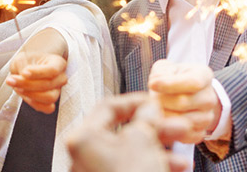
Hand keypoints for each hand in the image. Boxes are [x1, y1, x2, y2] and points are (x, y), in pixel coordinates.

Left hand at [6, 51, 66, 113]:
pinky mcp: (51, 102)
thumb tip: (22, 77)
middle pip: (49, 85)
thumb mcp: (22, 60)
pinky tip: (23, 94)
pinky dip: (33, 103)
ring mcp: (57, 91)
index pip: (52, 70)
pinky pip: (47, 108)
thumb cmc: (26, 62)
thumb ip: (23, 68)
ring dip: (30, 94)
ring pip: (49, 97)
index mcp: (58, 63)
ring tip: (16, 87)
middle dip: (28, 84)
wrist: (25, 68)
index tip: (24, 72)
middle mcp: (61, 78)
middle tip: (12, 80)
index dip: (38, 73)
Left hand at [67, 93, 190, 171]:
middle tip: (181, 127)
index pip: (107, 108)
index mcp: (83, 138)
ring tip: (184, 155)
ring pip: (130, 153)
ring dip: (159, 150)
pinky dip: (152, 165)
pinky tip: (178, 168)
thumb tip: (148, 108)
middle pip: (122, 132)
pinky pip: (131, 169)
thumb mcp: (142, 141)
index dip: (136, 102)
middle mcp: (84, 154)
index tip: (157, 102)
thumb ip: (145, 119)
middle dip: (155, 129)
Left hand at [148, 59, 220, 143]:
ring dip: (163, 115)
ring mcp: (208, 116)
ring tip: (157, 107)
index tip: (151, 84)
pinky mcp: (201, 132)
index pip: (193, 82)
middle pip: (183, 103)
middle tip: (151, 97)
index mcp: (203, 75)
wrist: (182, 95)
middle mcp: (210, 97)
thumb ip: (160, 72)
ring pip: (182, 120)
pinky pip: (184, 135)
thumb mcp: (165, 68)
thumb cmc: (171, 78)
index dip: (170, 84)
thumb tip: (154, 83)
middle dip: (161, 100)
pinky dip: (170, 129)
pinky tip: (163, 119)